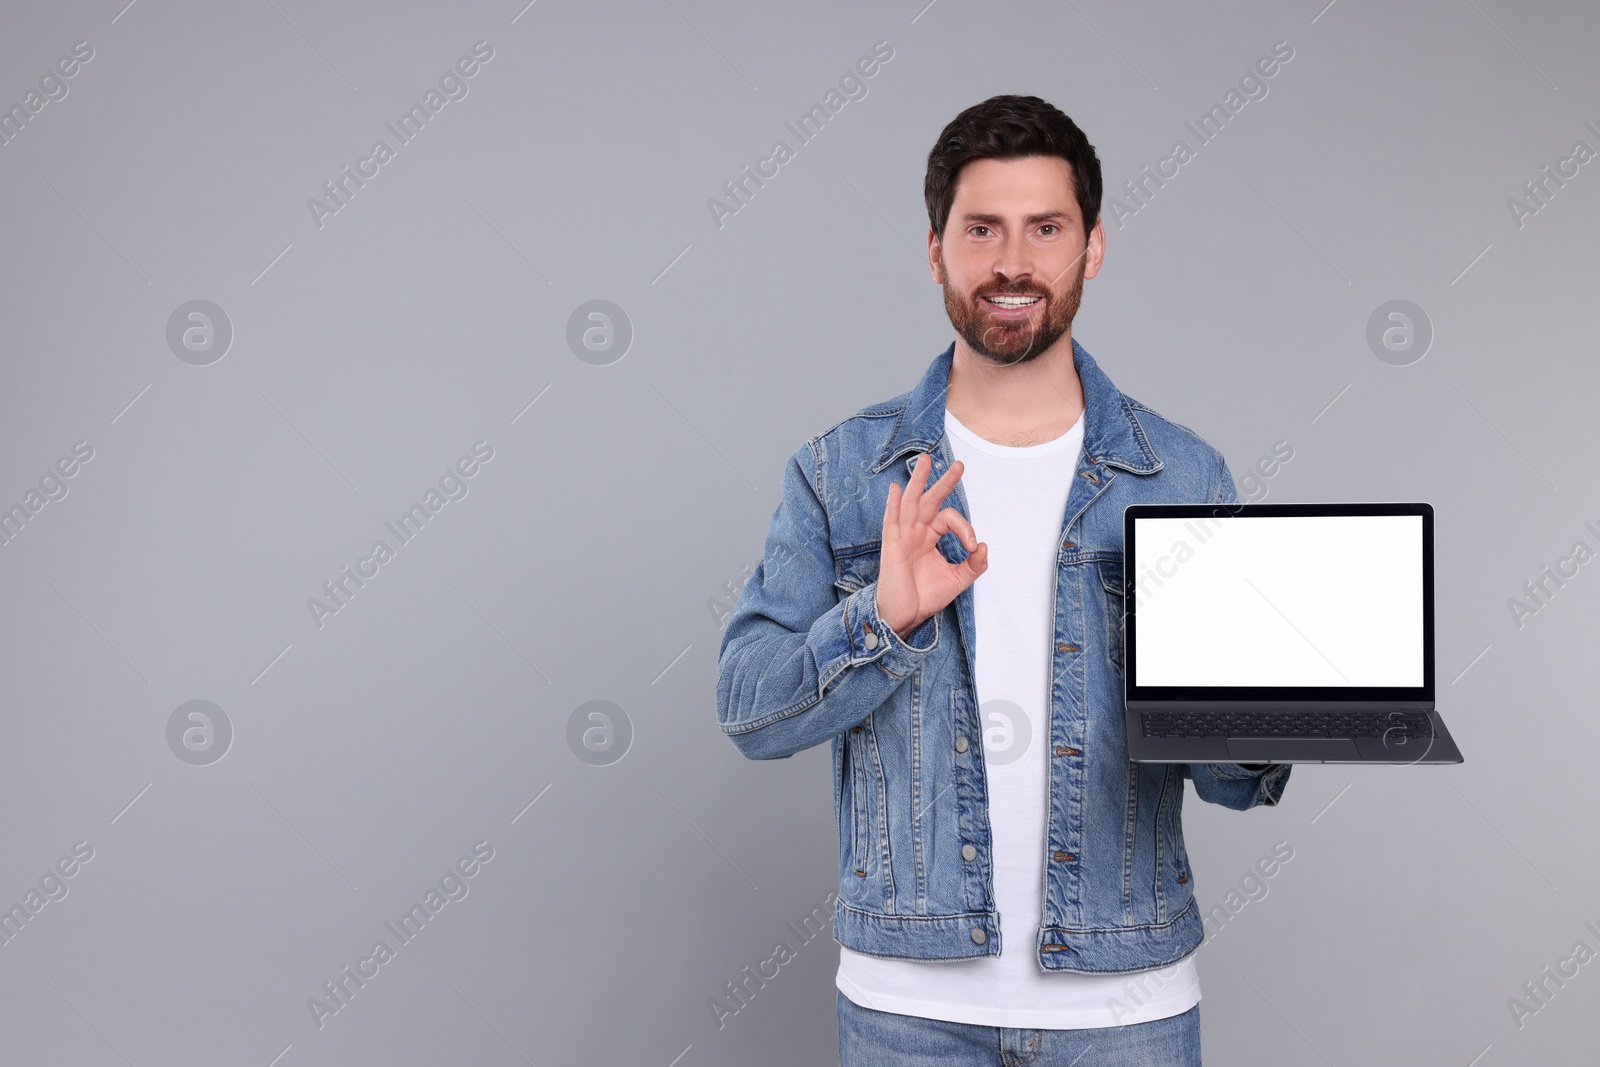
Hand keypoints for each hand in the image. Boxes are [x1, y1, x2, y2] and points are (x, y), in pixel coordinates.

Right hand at [876, 453, 986, 638]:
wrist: (904, 616)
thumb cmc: (925, 597)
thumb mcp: (957, 579)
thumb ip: (974, 564)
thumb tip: (983, 546)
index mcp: (930, 537)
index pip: (948, 519)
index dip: (965, 528)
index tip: (972, 546)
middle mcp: (916, 532)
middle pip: (930, 500)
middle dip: (944, 482)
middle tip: (959, 465)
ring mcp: (903, 537)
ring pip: (911, 503)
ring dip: (918, 481)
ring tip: (926, 460)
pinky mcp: (892, 547)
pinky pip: (892, 522)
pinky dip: (893, 505)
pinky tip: (896, 489)